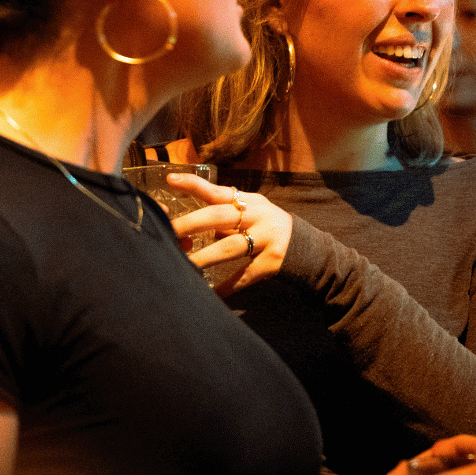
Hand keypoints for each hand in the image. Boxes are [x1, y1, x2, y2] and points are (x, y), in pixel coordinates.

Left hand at [165, 177, 291, 294]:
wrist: (306, 247)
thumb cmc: (267, 228)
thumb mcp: (251, 213)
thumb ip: (224, 215)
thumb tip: (186, 228)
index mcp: (249, 202)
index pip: (218, 191)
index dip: (194, 185)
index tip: (171, 181)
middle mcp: (257, 216)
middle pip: (219, 217)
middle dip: (191, 224)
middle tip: (169, 232)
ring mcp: (266, 238)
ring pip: (231, 246)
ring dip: (205, 256)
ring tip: (185, 264)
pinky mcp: (272, 261)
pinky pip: (245, 274)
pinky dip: (228, 285)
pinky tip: (213, 293)